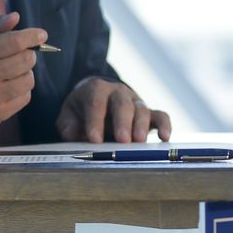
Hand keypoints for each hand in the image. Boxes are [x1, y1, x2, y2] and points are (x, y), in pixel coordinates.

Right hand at [0, 12, 44, 127]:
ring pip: (28, 81)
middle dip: (28, 54)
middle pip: (25, 61)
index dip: (32, 37)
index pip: (14, 42)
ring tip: (14, 70)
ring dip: (25, 72)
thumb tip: (15, 18)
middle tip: (22, 53)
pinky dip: (21, 89)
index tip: (41, 35)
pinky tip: (10, 85)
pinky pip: (24, 98)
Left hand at [55, 77, 172, 142]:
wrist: (97, 99)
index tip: (94, 139)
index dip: (95, 120)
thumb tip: (74, 133)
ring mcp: (135, 102)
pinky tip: (165, 138)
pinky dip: (165, 125)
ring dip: (141, 126)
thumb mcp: (68, 116)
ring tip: (138, 142)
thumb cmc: (82, 110)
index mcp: (96, 90)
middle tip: (122, 140)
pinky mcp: (148, 113)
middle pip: (122, 103)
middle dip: (122, 122)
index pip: (95, 102)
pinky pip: (160, 116)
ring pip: (141, 109)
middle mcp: (118, 93)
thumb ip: (68, 125)